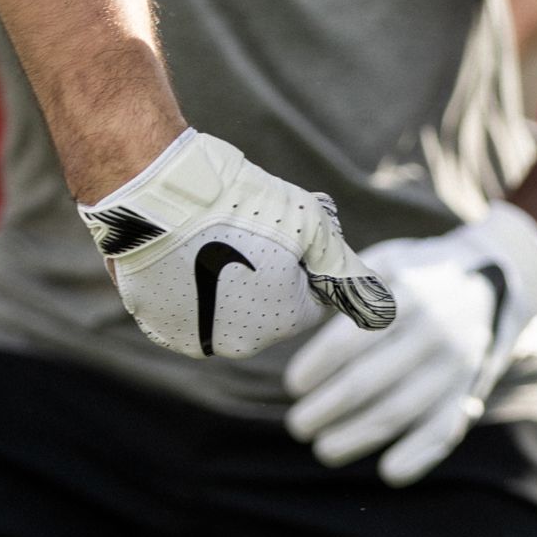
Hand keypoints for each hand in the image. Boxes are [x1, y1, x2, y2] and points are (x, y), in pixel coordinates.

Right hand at [79, 129, 394, 359]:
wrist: (161, 193)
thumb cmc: (244, 204)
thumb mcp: (313, 225)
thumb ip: (344, 268)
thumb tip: (384, 308)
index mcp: (279, 323)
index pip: (310, 300)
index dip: (302, 263)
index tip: (284, 235)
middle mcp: (234, 344)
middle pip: (268, 308)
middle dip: (268, 275)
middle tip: (250, 232)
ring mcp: (189, 336)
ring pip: (227, 308)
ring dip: (230, 281)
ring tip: (218, 238)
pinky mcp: (152, 321)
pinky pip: (186, 308)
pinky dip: (191, 285)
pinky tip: (188, 251)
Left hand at [283, 201, 536, 485]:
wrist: (489, 281)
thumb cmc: (419, 275)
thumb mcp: (387, 260)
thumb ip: (345, 280)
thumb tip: (296, 305)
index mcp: (408, 295)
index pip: (351, 339)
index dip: (316, 367)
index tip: (293, 385)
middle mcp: (435, 330)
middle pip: (367, 382)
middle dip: (324, 410)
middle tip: (298, 424)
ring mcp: (455, 364)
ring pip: (398, 413)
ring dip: (355, 438)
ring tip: (323, 448)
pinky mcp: (469, 390)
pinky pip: (445, 431)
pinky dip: (419, 456)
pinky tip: (388, 470)